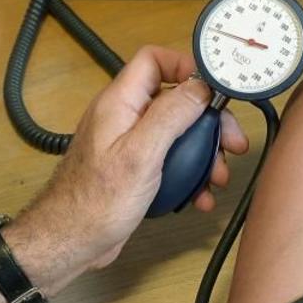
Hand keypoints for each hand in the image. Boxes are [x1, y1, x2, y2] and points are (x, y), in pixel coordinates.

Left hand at [21, 46, 248, 268]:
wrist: (70, 241)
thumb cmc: (95, 202)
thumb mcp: (141, 154)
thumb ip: (170, 115)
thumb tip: (200, 87)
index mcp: (120, 103)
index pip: (153, 61)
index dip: (187, 66)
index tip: (216, 88)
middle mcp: (123, 118)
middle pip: (174, 100)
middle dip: (207, 120)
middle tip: (231, 142)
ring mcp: (128, 144)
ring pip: (176, 134)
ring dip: (203, 153)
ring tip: (218, 176)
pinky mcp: (134, 170)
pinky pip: (169, 161)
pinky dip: (188, 175)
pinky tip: (199, 195)